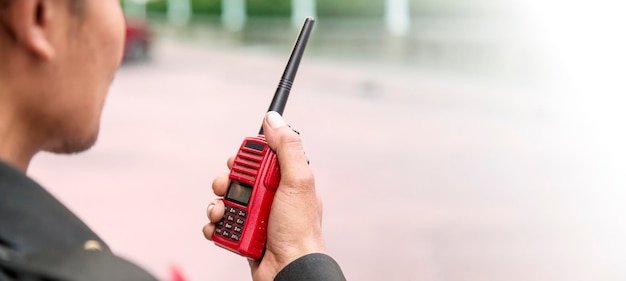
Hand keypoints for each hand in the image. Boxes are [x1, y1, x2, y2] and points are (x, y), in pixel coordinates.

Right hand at [202, 111, 325, 280]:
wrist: (288, 269)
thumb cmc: (299, 229)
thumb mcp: (298, 181)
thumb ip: (287, 148)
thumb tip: (273, 120)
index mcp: (285, 181)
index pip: (259, 158)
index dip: (244, 158)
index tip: (237, 161)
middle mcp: (270, 196)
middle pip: (236, 178)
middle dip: (225, 182)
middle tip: (226, 187)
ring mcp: (255, 216)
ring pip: (224, 200)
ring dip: (218, 206)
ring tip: (223, 214)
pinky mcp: (242, 234)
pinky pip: (219, 224)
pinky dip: (214, 226)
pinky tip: (218, 229)